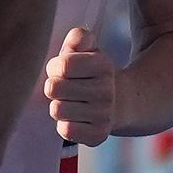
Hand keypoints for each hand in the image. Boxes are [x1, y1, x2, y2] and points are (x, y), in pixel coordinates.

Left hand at [45, 28, 114, 147]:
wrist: (119, 102)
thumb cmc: (91, 73)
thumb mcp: (88, 50)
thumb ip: (79, 38)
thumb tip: (76, 39)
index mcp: (103, 65)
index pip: (62, 65)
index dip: (54, 67)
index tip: (61, 71)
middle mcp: (106, 90)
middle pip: (54, 88)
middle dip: (54, 87)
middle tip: (64, 88)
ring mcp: (104, 115)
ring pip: (57, 110)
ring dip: (58, 106)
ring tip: (69, 103)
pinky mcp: (99, 135)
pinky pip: (66, 130)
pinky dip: (65, 124)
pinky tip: (74, 118)